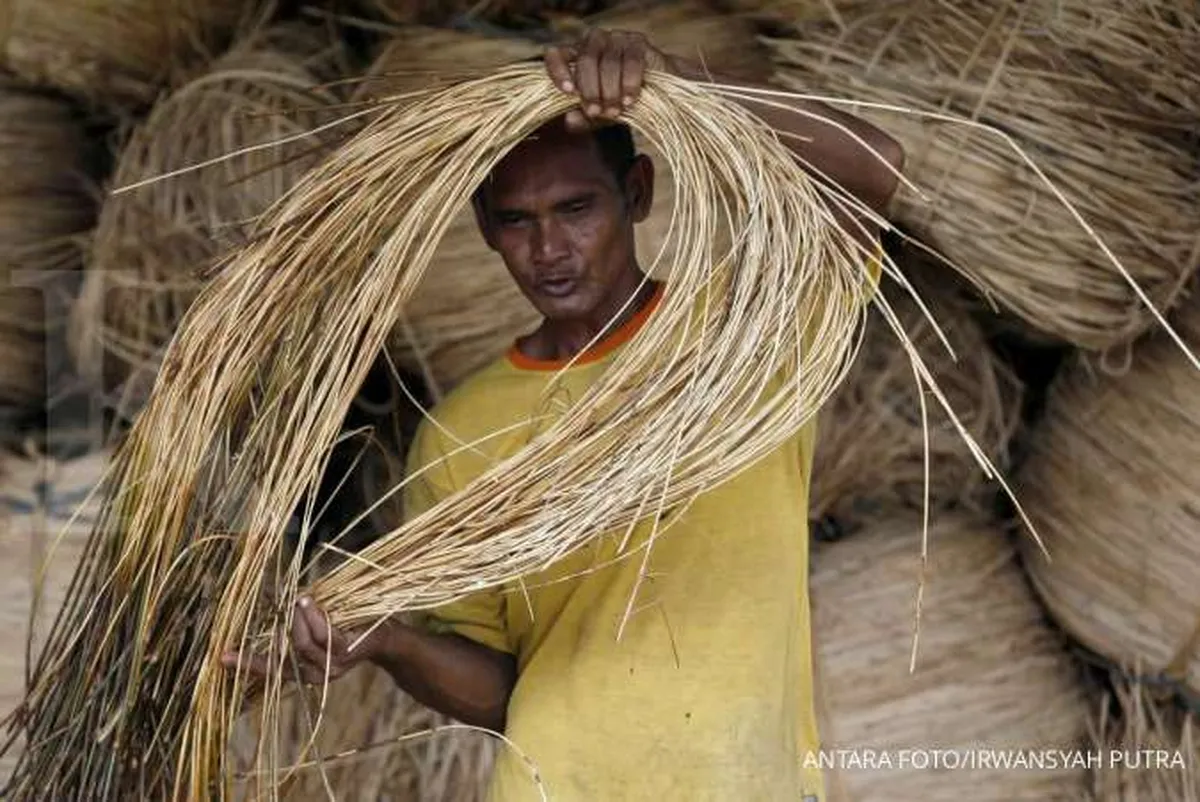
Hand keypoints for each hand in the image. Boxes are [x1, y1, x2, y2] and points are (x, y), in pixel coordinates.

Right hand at [220, 596, 380, 688]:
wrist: (386, 635)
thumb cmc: (345, 624)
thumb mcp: (315, 622)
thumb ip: (292, 619)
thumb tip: (265, 595)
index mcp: (303, 670)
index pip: (270, 670)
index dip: (246, 663)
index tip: (222, 656)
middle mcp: (315, 673)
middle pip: (284, 657)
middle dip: (277, 629)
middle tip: (272, 606)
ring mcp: (332, 665)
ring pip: (304, 644)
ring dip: (298, 618)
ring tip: (298, 598)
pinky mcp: (347, 652)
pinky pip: (325, 635)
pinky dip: (314, 616)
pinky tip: (308, 601)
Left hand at [544, 28, 675, 132]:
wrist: (657, 93)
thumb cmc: (621, 100)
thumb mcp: (599, 114)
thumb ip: (584, 118)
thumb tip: (569, 120)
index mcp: (576, 55)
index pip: (556, 53)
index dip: (558, 70)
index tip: (568, 91)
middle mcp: (593, 41)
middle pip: (585, 60)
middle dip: (591, 90)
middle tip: (597, 112)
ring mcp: (616, 38)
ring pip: (608, 62)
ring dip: (610, 91)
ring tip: (616, 111)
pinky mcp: (638, 41)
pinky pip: (631, 61)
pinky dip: (629, 83)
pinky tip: (629, 99)